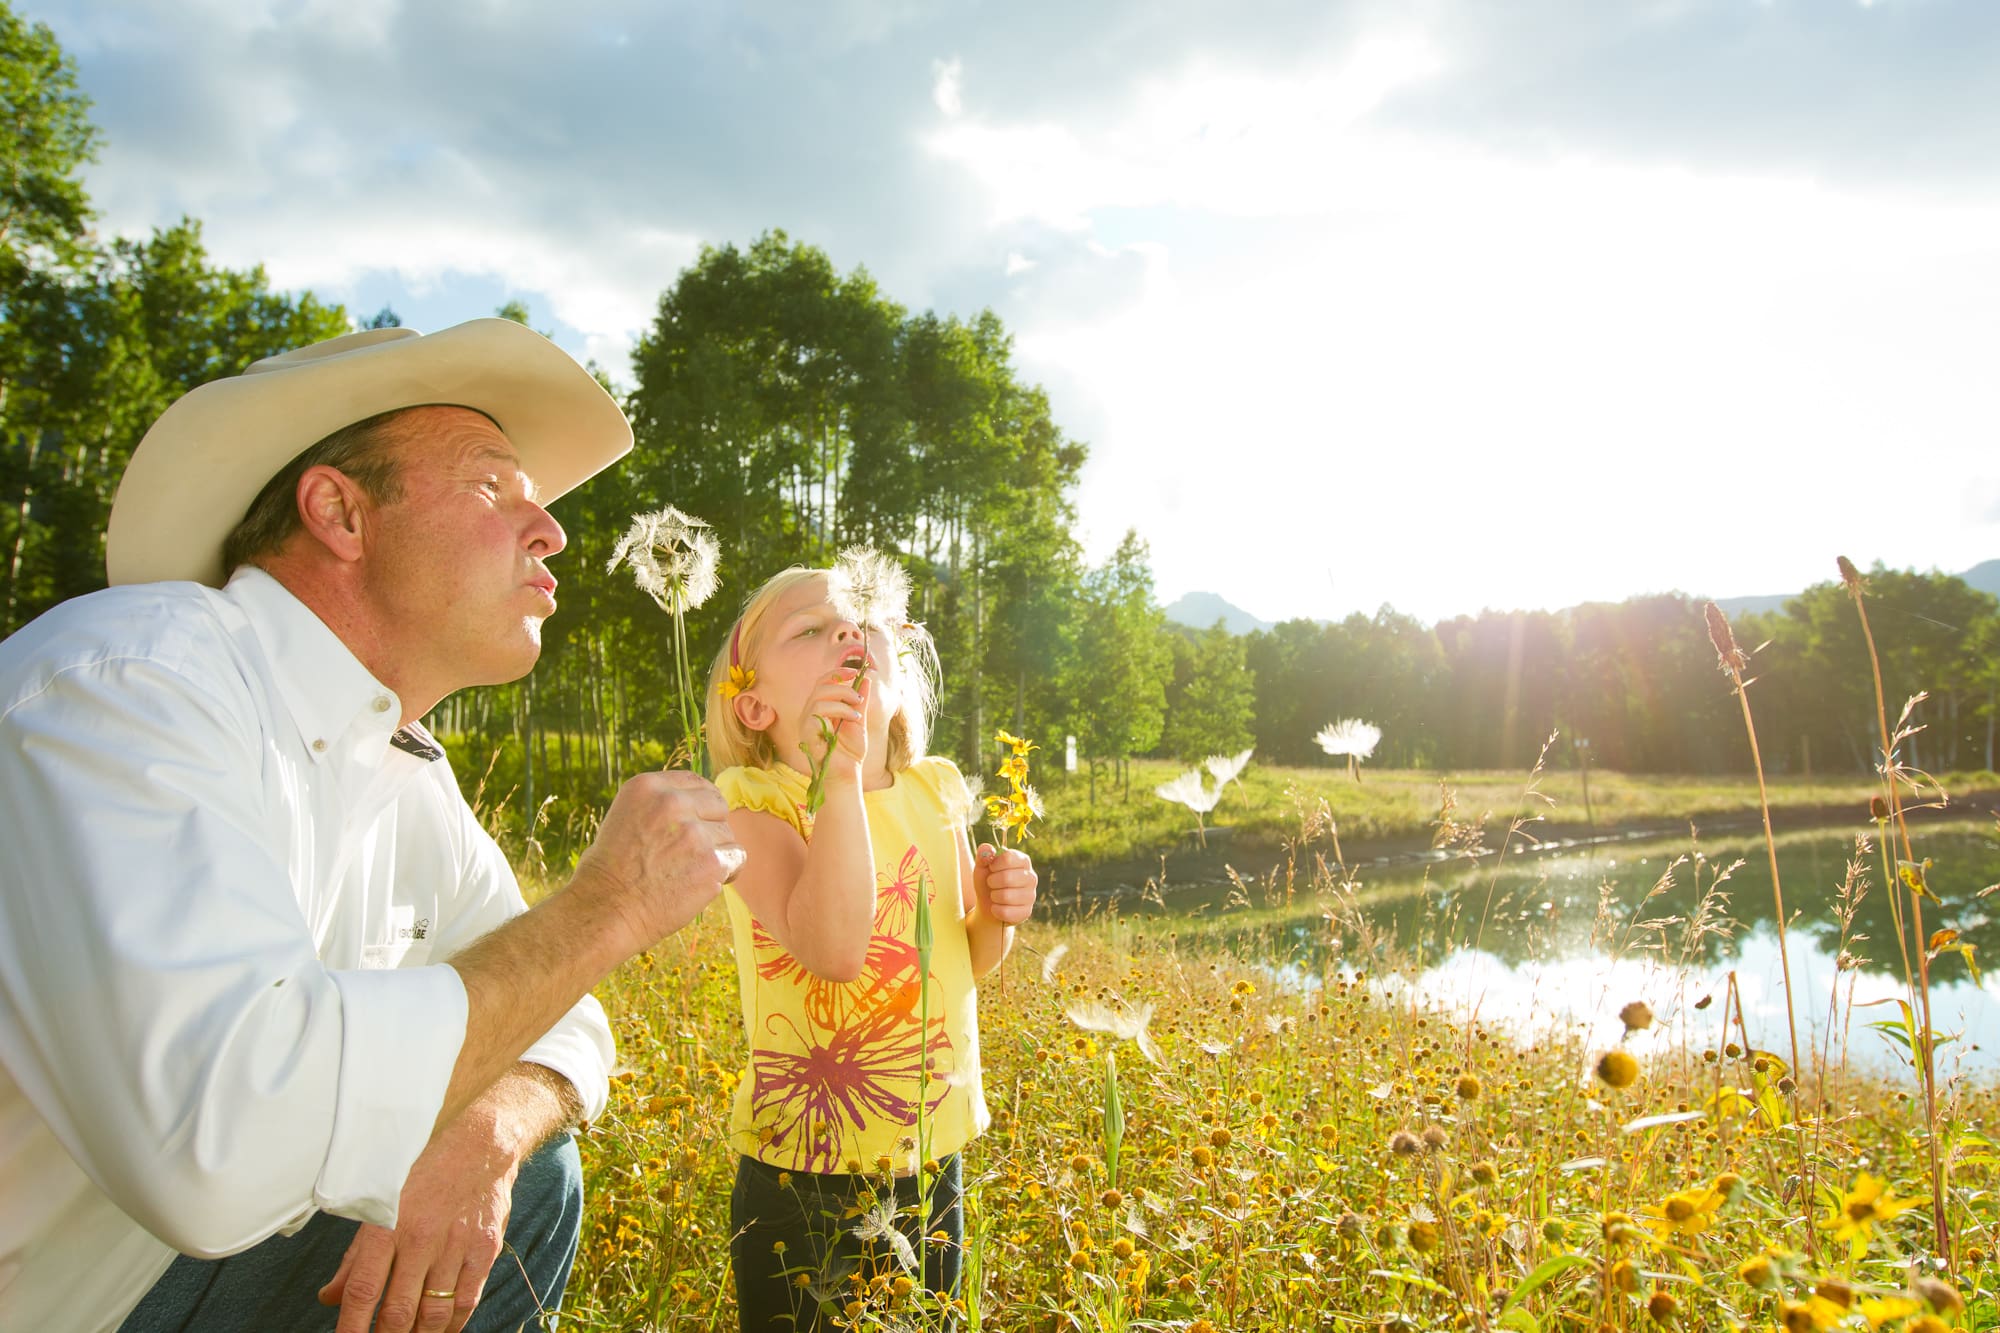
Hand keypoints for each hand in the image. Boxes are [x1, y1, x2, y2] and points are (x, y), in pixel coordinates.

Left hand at [318, 1111, 520, 1332]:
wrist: (480, 1148)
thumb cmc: (424, 1175)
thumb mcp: (380, 1207)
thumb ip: (355, 1257)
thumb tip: (330, 1297)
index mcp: (388, 1226)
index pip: (362, 1290)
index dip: (351, 1327)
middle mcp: (421, 1238)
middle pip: (398, 1310)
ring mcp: (455, 1246)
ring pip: (433, 1313)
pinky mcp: (483, 1250)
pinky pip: (466, 1301)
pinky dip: (451, 1326)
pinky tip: (439, 1332)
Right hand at [570, 769, 741, 947]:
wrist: (605, 910)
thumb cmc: (610, 872)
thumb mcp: (626, 818)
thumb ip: (661, 807)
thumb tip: (699, 805)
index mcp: (648, 787)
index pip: (695, 782)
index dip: (701, 804)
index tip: (697, 821)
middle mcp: (672, 803)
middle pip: (718, 806)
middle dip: (711, 827)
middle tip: (690, 853)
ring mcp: (694, 832)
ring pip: (728, 835)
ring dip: (716, 854)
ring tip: (686, 873)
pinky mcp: (711, 863)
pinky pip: (737, 859)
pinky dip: (726, 873)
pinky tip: (700, 884)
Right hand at [806, 665, 869, 781]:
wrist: (848, 775)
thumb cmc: (850, 751)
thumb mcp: (858, 720)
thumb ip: (860, 701)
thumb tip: (866, 679)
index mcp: (819, 708)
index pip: (823, 682)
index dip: (838, 672)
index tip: (856, 671)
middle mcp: (809, 713)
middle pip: (820, 686)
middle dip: (842, 686)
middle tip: (859, 698)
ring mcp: (806, 723)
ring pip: (819, 698)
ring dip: (842, 699)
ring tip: (857, 713)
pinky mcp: (807, 734)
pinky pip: (818, 714)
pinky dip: (839, 712)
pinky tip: (852, 720)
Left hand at [973, 844, 1036, 924]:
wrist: (988, 904)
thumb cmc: (988, 881)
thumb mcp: (982, 866)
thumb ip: (984, 854)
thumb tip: (988, 849)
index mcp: (1023, 861)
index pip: (1008, 857)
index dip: (994, 864)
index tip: (991, 868)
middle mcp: (1031, 876)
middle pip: (1007, 877)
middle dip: (992, 882)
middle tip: (991, 883)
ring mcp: (1031, 895)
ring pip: (1006, 896)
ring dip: (994, 896)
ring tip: (995, 895)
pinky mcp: (1027, 911)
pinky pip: (1006, 912)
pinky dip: (996, 910)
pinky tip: (998, 907)